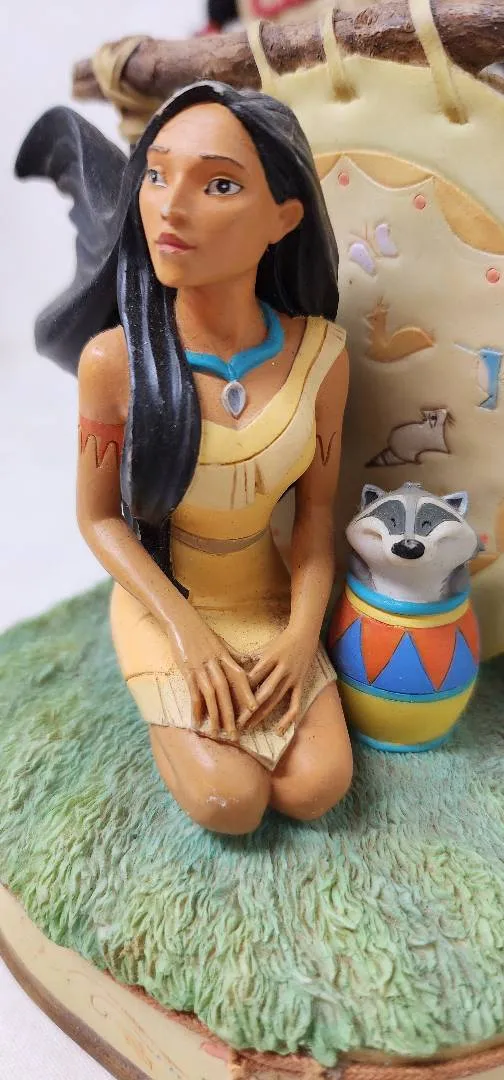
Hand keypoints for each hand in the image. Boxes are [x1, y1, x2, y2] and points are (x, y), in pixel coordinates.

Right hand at [168, 609, 256, 739]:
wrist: (182, 622)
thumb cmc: (203, 634)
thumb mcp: (221, 645)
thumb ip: (234, 658)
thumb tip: (249, 667)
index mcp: (226, 657)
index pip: (240, 677)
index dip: (247, 692)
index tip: (255, 708)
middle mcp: (215, 663)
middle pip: (226, 691)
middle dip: (231, 713)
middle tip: (236, 733)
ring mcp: (201, 668)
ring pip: (211, 695)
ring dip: (215, 715)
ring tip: (217, 733)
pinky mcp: (187, 671)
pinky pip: (192, 693)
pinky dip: (195, 708)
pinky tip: (197, 722)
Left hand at [240, 626, 317, 735]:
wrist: (305, 634)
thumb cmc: (281, 641)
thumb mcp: (264, 647)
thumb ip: (250, 659)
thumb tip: (231, 669)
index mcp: (270, 658)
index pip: (252, 677)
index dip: (240, 690)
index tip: (227, 702)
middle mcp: (281, 670)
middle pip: (262, 692)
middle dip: (248, 708)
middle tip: (235, 722)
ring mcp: (292, 679)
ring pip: (275, 700)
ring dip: (261, 715)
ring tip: (249, 727)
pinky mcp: (300, 685)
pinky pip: (295, 705)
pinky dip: (287, 719)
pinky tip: (278, 731)